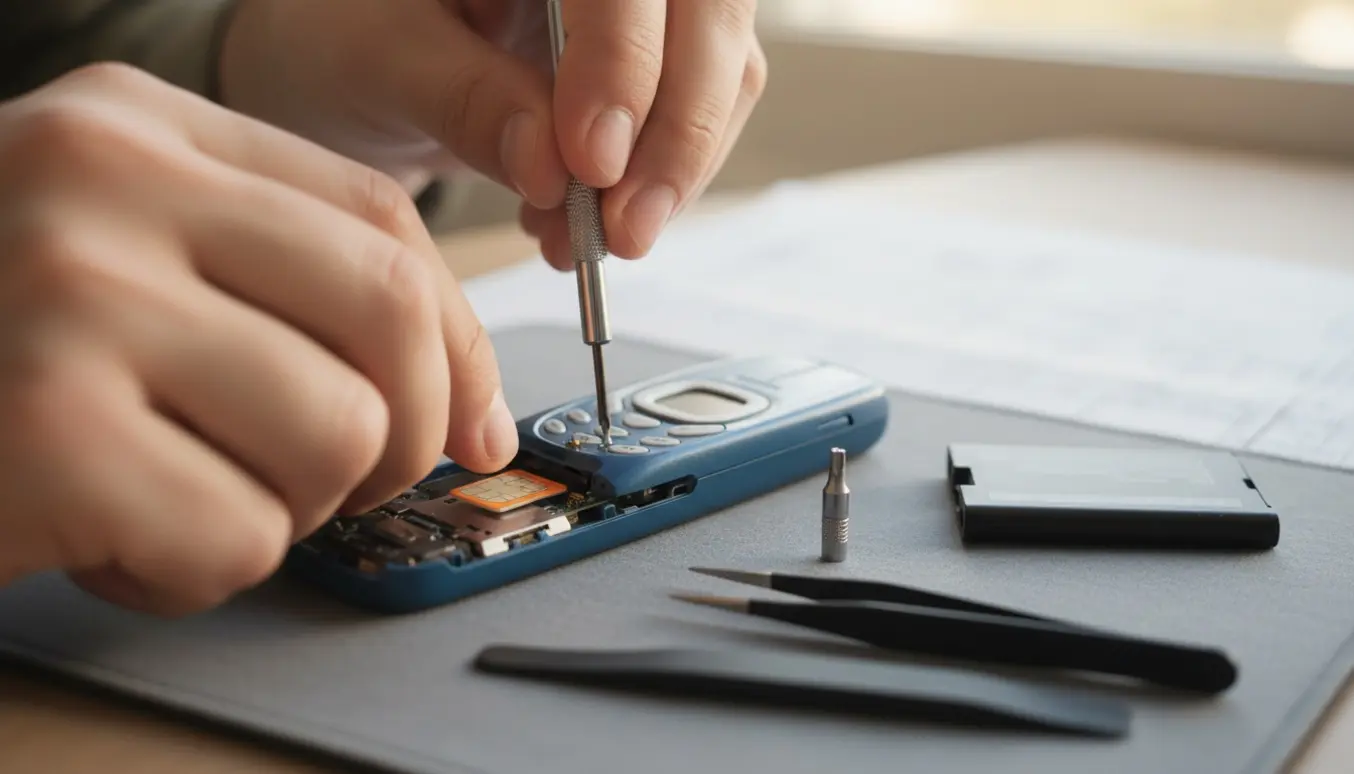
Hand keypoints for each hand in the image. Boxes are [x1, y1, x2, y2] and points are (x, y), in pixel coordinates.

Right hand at [0, 64, 515, 614]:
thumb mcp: (118, 263)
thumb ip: (284, 294)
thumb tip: (469, 411)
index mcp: (137, 124)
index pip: (381, 221)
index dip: (457, 339)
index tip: (469, 421)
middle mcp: (100, 178)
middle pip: (388, 313)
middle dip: (406, 431)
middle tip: (341, 478)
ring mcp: (68, 294)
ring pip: (338, 432)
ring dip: (286, 506)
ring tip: (182, 497)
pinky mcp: (44, 426)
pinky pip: (241, 533)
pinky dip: (197, 570)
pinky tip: (112, 543)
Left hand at [218, 0, 766, 267]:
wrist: (354, 54)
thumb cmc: (344, 29)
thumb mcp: (377, 59)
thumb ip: (466, 102)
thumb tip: (556, 170)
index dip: (621, 62)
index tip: (589, 163)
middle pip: (707, 12)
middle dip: (676, 129)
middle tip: (622, 230)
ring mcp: (647, 3)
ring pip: (725, 67)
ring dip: (673, 169)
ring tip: (590, 241)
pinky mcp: (663, 55)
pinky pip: (702, 113)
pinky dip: (659, 182)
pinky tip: (588, 223)